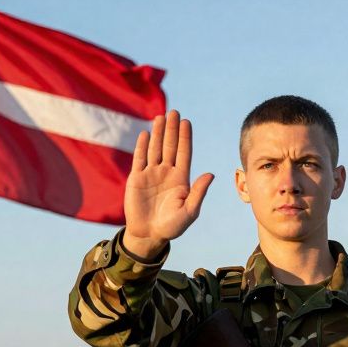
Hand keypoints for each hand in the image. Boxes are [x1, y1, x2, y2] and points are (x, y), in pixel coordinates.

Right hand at [122, 110, 214, 258]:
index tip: (186, 122)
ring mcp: (151, 174)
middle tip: (174, 112)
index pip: (184, 153)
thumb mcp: (190, 212)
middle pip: (170, 146)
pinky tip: (146, 133)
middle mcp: (167, 173)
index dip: (185, 138)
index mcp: (181, 179)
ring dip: (158, 133)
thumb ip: (199, 192)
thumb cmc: (172, 226)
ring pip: (155, 149)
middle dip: (172, 130)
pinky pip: (140, 159)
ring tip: (161, 117)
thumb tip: (210, 174)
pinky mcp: (137, 179)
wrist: (149, 234)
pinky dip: (142, 146)